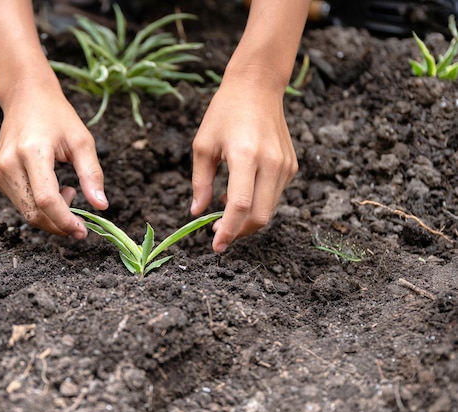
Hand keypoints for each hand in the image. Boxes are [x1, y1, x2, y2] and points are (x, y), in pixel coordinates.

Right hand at [0, 78, 107, 238]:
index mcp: (32, 152)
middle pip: (34, 213)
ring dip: (51, 214)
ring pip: (26, 213)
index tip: (82, 231)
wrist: (26, 97)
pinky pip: (20, 204)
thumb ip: (92, 175)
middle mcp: (9, 163)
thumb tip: (101, 206)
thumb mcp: (82, 141)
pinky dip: (40, 206)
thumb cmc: (57, 117)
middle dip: (59, 224)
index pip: (46, 200)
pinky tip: (52, 187)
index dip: (65, 221)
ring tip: (68, 190)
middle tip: (80, 217)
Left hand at [191, 72, 297, 251]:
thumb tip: (197, 213)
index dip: (229, 230)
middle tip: (218, 233)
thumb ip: (199, 182)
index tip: (216, 246)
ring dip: (247, 218)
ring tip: (224, 209)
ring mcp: (285, 165)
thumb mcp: (203, 145)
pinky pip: (275, 195)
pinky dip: (258, 203)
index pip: (240, 205)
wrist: (257, 86)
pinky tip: (241, 192)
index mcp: (246, 156)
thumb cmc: (224, 112)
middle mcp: (271, 162)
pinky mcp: (292, 166)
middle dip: (239, 231)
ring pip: (270, 209)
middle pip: (260, 216)